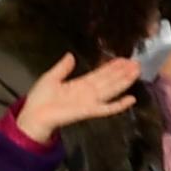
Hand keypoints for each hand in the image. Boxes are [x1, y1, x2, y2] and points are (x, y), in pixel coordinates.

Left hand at [15, 51, 141, 141]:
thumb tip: (70, 55)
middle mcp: (88, 92)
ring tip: (137, 71)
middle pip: (109, 80)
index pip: (99, 73)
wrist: (34, 115)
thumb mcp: (50, 78)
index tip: (123, 58)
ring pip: (111, 89)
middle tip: (136, 62)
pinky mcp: (89, 111)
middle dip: (122, 71)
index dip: (111, 66)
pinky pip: (107, 108)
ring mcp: (90, 102)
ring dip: (124, 81)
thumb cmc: (40, 99)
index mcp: (79, 84)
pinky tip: (131, 99)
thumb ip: (62, 68)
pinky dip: (119, 104)